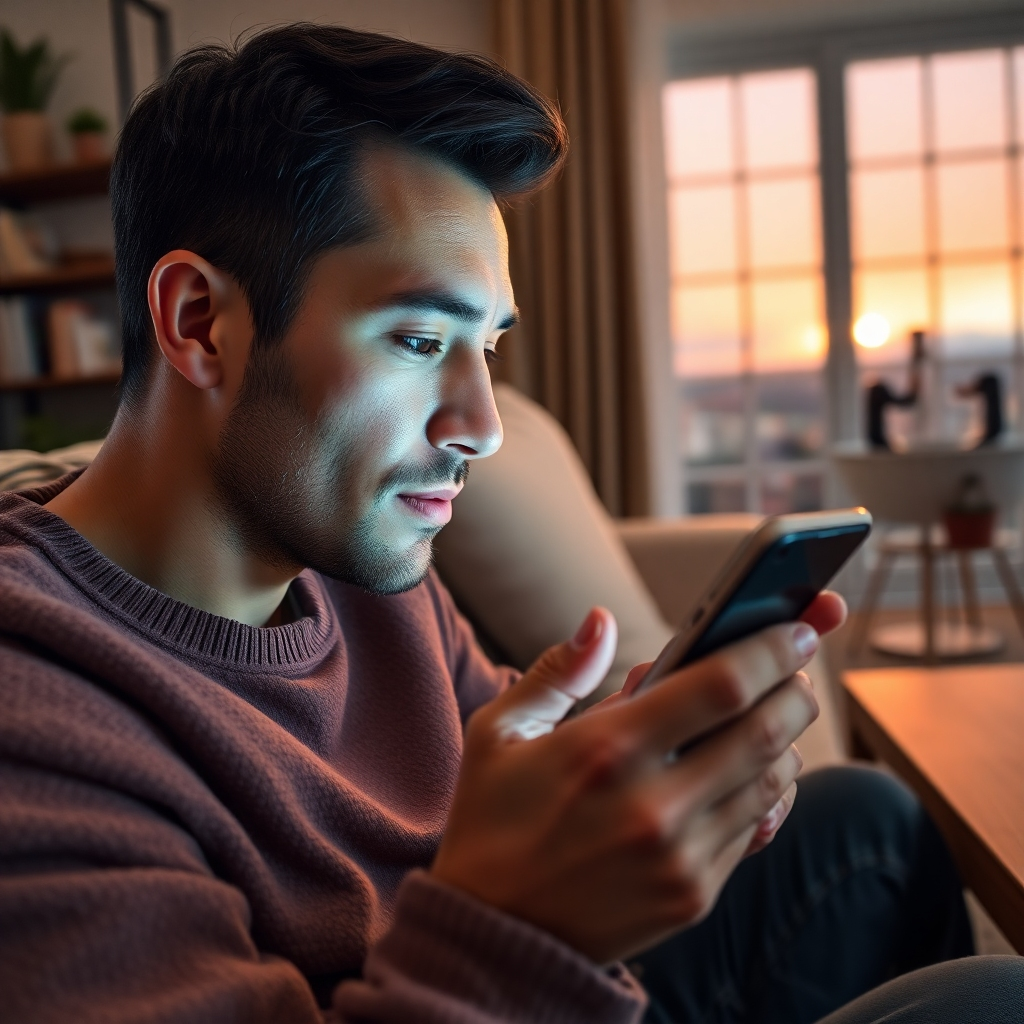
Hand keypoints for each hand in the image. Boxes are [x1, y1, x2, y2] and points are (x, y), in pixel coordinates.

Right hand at [432, 593, 844, 963]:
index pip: (720, 685)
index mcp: (605, 749)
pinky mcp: (693, 895)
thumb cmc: (493, 821)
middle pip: (766, 730)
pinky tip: (755, 771)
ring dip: (787, 739)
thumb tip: (600, 620)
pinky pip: (754, 829)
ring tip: (777, 714)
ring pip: (771, 781)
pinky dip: (767, 791)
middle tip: (798, 668)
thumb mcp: (499, 733)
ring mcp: (680, 856)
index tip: (795, 628)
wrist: (495, 935)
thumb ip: (556, 672)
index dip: (770, 649)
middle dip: (797, 689)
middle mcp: (653, 804)